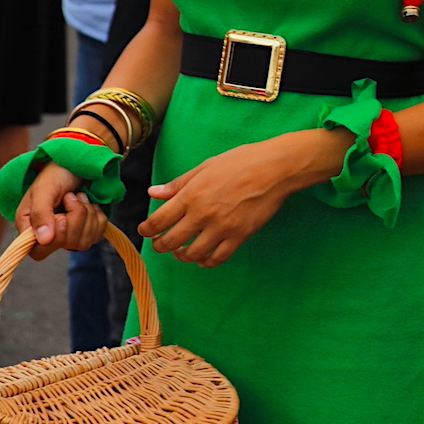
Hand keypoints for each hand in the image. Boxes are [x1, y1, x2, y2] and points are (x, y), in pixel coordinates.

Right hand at [14, 163, 111, 258]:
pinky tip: (90, 203)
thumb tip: (44, 240)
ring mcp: (69, 234)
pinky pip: (97, 234)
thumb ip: (41, 214)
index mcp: (30, 228)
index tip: (62, 218)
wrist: (78, 163)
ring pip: (85, 241)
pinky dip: (98, 216)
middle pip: (68, 244)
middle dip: (76, 218)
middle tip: (72, 197)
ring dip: (88, 214)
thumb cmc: (56, 174)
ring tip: (80, 197)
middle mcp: (48, 235)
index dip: (56, 238)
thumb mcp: (44, 190)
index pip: (39, 252)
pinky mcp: (87, 230)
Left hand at [140, 128, 348, 267]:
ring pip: (192, 254)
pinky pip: (217, 258)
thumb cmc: (243, 161)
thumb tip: (153, 192)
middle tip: (161, 243)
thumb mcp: (207, 166)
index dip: (147, 230)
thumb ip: (179, 183)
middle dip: (160, 246)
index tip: (146, 231)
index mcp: (192, 194)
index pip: (158, 221)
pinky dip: (206, 262)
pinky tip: (204, 257)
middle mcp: (203, 214)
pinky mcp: (240, 236)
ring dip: (182, 256)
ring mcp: (222, 227)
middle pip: (170, 242)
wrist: (277, 167)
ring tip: (182, 251)